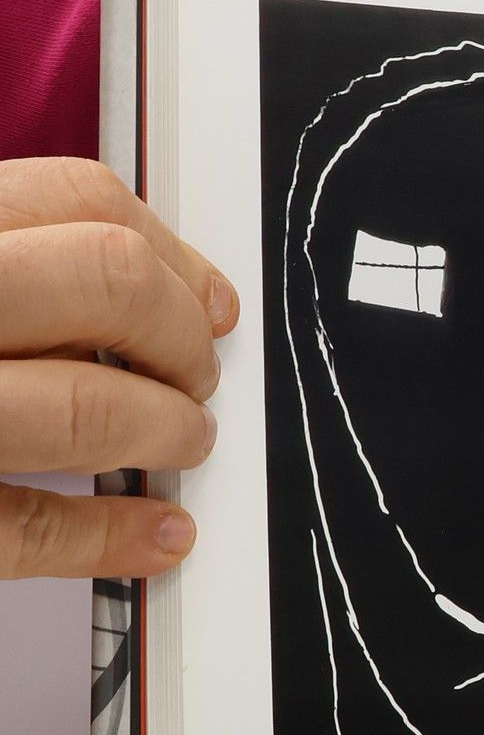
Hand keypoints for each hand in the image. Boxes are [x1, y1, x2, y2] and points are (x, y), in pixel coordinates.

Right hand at [0, 158, 236, 578]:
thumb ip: (18, 259)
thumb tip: (163, 290)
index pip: (78, 199)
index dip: (173, 256)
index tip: (212, 301)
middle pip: (106, 282)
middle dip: (183, 337)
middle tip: (198, 377)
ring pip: (84, 409)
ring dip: (167, 430)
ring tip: (187, 444)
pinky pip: (31, 529)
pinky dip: (114, 535)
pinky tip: (159, 533)